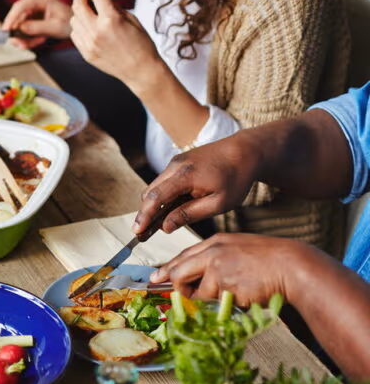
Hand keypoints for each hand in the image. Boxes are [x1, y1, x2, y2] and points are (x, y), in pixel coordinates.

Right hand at [1, 0, 72, 49]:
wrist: (74, 23)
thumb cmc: (69, 22)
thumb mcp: (55, 27)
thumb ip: (38, 28)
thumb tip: (20, 29)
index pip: (20, 6)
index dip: (11, 19)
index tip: (5, 31)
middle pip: (17, 16)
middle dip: (17, 32)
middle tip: (19, 45)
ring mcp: (30, 7)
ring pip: (18, 24)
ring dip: (23, 37)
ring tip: (33, 44)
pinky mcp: (29, 15)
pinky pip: (22, 28)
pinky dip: (28, 37)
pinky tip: (37, 41)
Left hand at [69, 0, 161, 84]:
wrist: (140, 71)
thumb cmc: (141, 44)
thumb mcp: (131, 19)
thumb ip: (113, 6)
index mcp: (111, 20)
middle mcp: (97, 31)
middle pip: (78, 6)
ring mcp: (89, 44)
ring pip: (74, 20)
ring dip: (80, 13)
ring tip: (91, 14)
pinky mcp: (86, 54)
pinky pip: (75, 34)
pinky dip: (79, 28)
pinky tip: (89, 28)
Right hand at [133, 134, 262, 234]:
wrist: (246, 151)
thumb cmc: (236, 178)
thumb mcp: (218, 203)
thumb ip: (189, 214)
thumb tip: (165, 227)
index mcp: (185, 175)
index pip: (155, 198)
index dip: (144, 217)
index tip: (137, 231)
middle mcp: (175, 166)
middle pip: (149, 193)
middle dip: (145, 213)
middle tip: (146, 233)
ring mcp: (175, 162)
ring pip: (155, 187)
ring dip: (155, 205)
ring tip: (161, 223)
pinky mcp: (179, 162)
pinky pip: (164, 182)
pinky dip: (163, 196)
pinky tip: (173, 208)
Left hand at [150, 233, 321, 306]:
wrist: (293, 266)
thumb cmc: (271, 262)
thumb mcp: (239, 251)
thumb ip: (217, 260)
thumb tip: (198, 279)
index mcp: (216, 242)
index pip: (184, 256)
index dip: (169, 269)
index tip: (159, 278)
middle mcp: (211, 252)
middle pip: (178, 271)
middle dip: (178, 287)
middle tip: (185, 295)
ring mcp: (215, 266)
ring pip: (196, 291)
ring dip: (208, 298)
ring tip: (232, 293)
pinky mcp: (222, 282)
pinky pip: (212, 300)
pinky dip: (223, 303)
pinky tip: (241, 295)